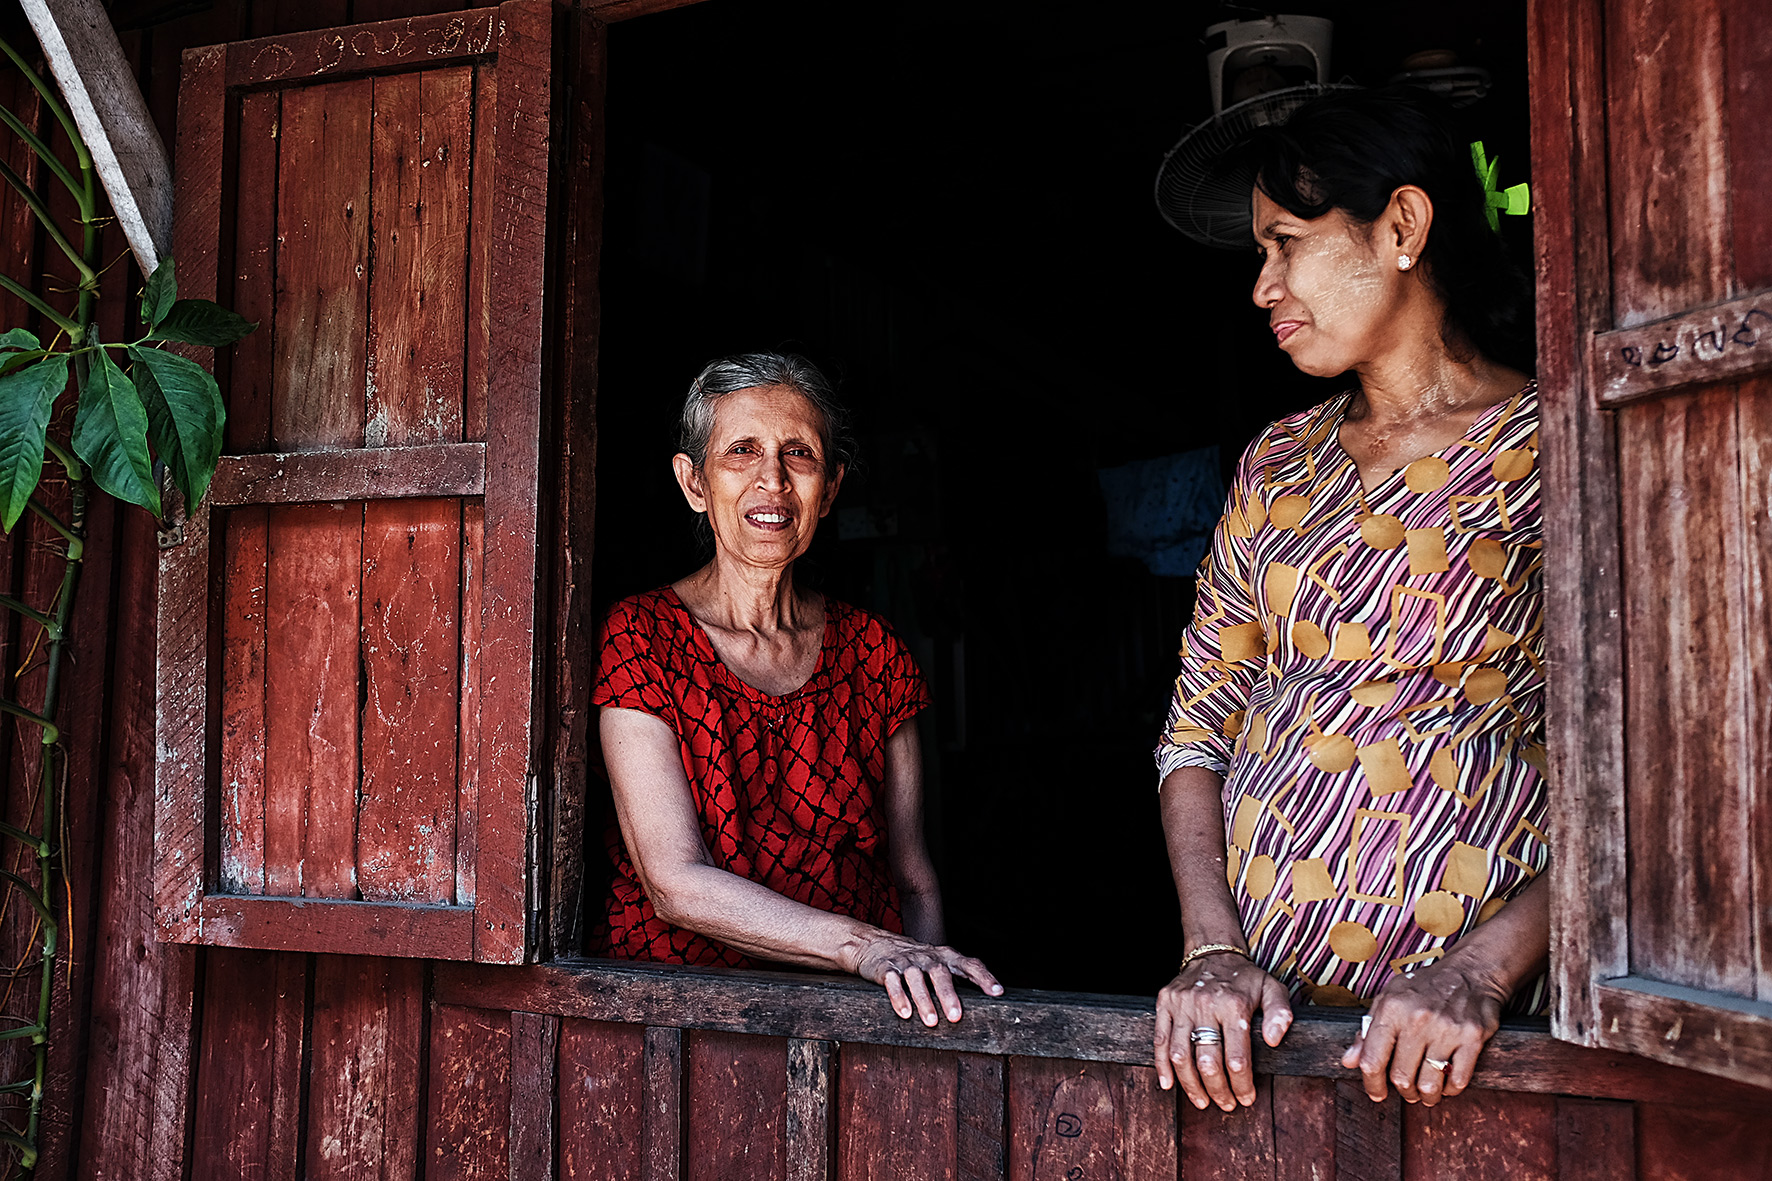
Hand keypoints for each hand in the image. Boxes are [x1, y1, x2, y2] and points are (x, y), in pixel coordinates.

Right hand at [849, 932, 1002, 1025]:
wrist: (874, 944)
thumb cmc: (915, 961)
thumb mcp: (938, 964)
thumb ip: (956, 978)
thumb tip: (982, 1006)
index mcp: (946, 956)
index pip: (969, 964)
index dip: (984, 977)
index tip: (997, 992)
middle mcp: (928, 957)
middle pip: (940, 973)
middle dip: (949, 995)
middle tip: (956, 1016)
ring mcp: (907, 962)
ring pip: (917, 979)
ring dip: (925, 1001)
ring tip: (931, 1022)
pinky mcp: (886, 969)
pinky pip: (893, 982)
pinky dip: (899, 998)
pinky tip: (905, 1013)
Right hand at [1153, 951, 1292, 1110]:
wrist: (1213, 952)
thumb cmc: (1245, 979)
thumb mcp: (1272, 989)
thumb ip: (1280, 1013)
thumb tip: (1273, 1040)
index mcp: (1234, 1004)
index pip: (1236, 1057)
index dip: (1242, 1085)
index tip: (1246, 1099)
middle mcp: (1205, 1004)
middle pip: (1207, 1061)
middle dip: (1218, 1090)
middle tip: (1226, 1104)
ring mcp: (1181, 1004)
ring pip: (1180, 1055)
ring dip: (1191, 1085)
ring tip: (1202, 1101)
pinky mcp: (1164, 1003)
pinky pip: (1159, 1039)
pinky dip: (1161, 1066)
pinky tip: (1169, 1084)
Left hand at [1341, 957, 1505, 1105]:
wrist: (1470, 971)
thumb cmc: (1424, 988)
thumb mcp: (1389, 999)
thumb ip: (1367, 1031)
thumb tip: (1349, 1061)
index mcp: (1391, 1009)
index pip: (1372, 1060)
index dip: (1372, 1084)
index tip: (1377, 1093)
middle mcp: (1417, 1019)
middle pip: (1401, 1077)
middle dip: (1403, 1091)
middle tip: (1407, 1091)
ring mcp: (1446, 1029)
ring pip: (1429, 1084)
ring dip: (1426, 1096)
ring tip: (1425, 1092)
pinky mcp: (1472, 1038)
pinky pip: (1458, 1080)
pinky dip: (1451, 1089)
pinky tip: (1446, 1082)